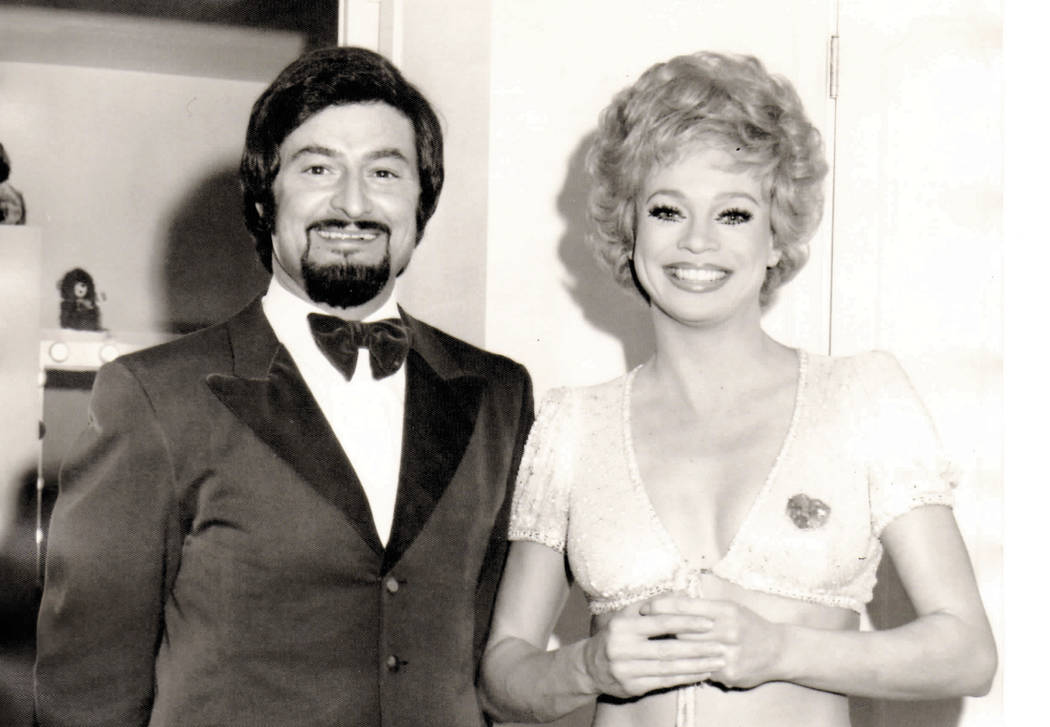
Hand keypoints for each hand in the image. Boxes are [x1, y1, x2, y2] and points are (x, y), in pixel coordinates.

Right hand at [581, 601, 725, 698]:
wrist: (589, 666)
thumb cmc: (616, 635)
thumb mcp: (628, 614)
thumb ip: (654, 603)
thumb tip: (682, 592)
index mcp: (623, 626)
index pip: (660, 623)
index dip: (686, 623)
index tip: (709, 623)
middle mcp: (623, 648)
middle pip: (668, 649)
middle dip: (698, 648)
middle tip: (721, 647)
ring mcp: (626, 670)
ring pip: (668, 668)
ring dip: (696, 666)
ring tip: (717, 662)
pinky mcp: (632, 686)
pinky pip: (664, 682)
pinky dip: (685, 678)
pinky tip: (701, 673)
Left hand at [640, 596, 785, 688]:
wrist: (778, 650)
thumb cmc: (748, 625)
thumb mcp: (729, 608)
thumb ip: (702, 606)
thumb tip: (670, 598)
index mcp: (725, 610)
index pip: (686, 607)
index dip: (662, 606)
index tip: (645, 608)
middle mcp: (728, 630)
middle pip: (683, 631)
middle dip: (664, 631)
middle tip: (644, 629)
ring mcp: (729, 653)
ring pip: (689, 651)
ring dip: (674, 650)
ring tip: (658, 647)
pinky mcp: (729, 673)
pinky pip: (701, 669)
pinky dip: (693, 666)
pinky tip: (685, 664)